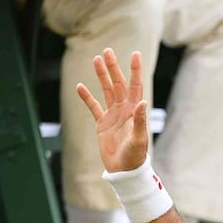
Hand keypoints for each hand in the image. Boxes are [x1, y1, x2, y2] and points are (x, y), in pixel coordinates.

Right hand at [76, 48, 149, 173]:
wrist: (124, 171)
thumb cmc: (135, 156)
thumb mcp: (139, 139)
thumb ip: (140, 120)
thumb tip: (142, 102)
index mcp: (134, 111)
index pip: (135, 86)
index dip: (135, 71)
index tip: (136, 54)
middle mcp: (124, 110)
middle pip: (118, 84)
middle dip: (113, 68)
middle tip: (107, 51)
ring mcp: (113, 116)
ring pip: (106, 91)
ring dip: (101, 76)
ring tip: (96, 60)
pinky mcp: (102, 124)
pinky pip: (93, 107)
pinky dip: (87, 97)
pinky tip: (80, 86)